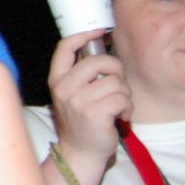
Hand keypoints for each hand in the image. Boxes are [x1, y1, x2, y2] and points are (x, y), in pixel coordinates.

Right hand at [46, 29, 130, 175]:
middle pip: (99, 61)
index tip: (99, 31)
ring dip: (124, 93)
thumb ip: (81, 75)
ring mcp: (78, 101)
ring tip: (118, 105)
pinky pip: (122, 98)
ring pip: (115, 82)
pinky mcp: (95, 114)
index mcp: (56, 80)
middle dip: (116, 71)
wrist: (80, 153)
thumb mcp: (72, 94)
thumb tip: (102, 50)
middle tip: (117, 85)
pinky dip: (127, 107)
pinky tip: (121, 116)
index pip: (65, 48)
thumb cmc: (82, 121)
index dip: (83, 35)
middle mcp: (64, 88)